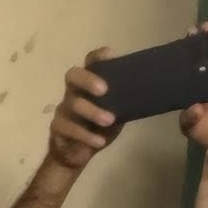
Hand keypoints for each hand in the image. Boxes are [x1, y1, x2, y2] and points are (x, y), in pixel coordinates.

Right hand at [45, 48, 121, 169]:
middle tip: (104, 90)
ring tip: (109, 121)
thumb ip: (125, 100)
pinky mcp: (57, 127)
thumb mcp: (117, 112)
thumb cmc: (99, 127)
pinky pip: (67, 127)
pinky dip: (85, 134)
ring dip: (92, 111)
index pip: (90, 62)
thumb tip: (151, 89)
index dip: (98, 57)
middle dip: (88, 79)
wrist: (77, 152)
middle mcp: (73, 91)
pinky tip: (99, 141)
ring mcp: (63, 109)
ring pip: (72, 104)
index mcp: (89, 84)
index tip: (110, 55)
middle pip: (72, 75)